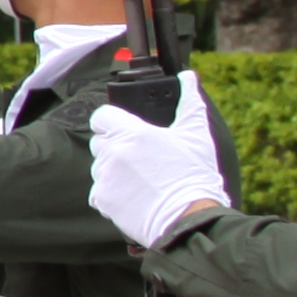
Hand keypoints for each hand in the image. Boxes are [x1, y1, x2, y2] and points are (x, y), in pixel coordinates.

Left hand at [86, 88, 228, 252]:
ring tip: (141, 180)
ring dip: (113, 170)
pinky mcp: (102, 200)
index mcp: (132, 133)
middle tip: (141, 158)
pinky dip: (112, 193)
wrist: (189, 219)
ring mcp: (104, 177)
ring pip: (99, 167)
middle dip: (115, 146)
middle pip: (100, 141)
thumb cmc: (195, 176)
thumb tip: (188, 77)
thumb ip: (190, 102)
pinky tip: (134, 196)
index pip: (101, 116)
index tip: (125, 129)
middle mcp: (113, 152)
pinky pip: (98, 191)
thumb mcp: (197, 135)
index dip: (112, 121)